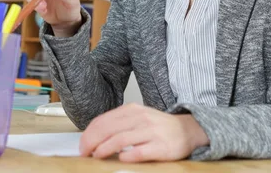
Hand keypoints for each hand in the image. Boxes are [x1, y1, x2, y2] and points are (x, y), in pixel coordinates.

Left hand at [79, 103, 208, 161]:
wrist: (187, 130)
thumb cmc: (158, 126)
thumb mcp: (137, 117)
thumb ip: (118, 123)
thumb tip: (94, 135)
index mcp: (132, 110)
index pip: (104, 120)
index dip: (89, 134)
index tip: (82, 145)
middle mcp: (140, 118)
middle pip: (108, 129)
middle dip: (92, 142)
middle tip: (85, 153)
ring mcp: (151, 132)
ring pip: (120, 139)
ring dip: (104, 148)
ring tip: (96, 156)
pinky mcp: (160, 146)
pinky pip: (139, 152)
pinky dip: (127, 156)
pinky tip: (120, 159)